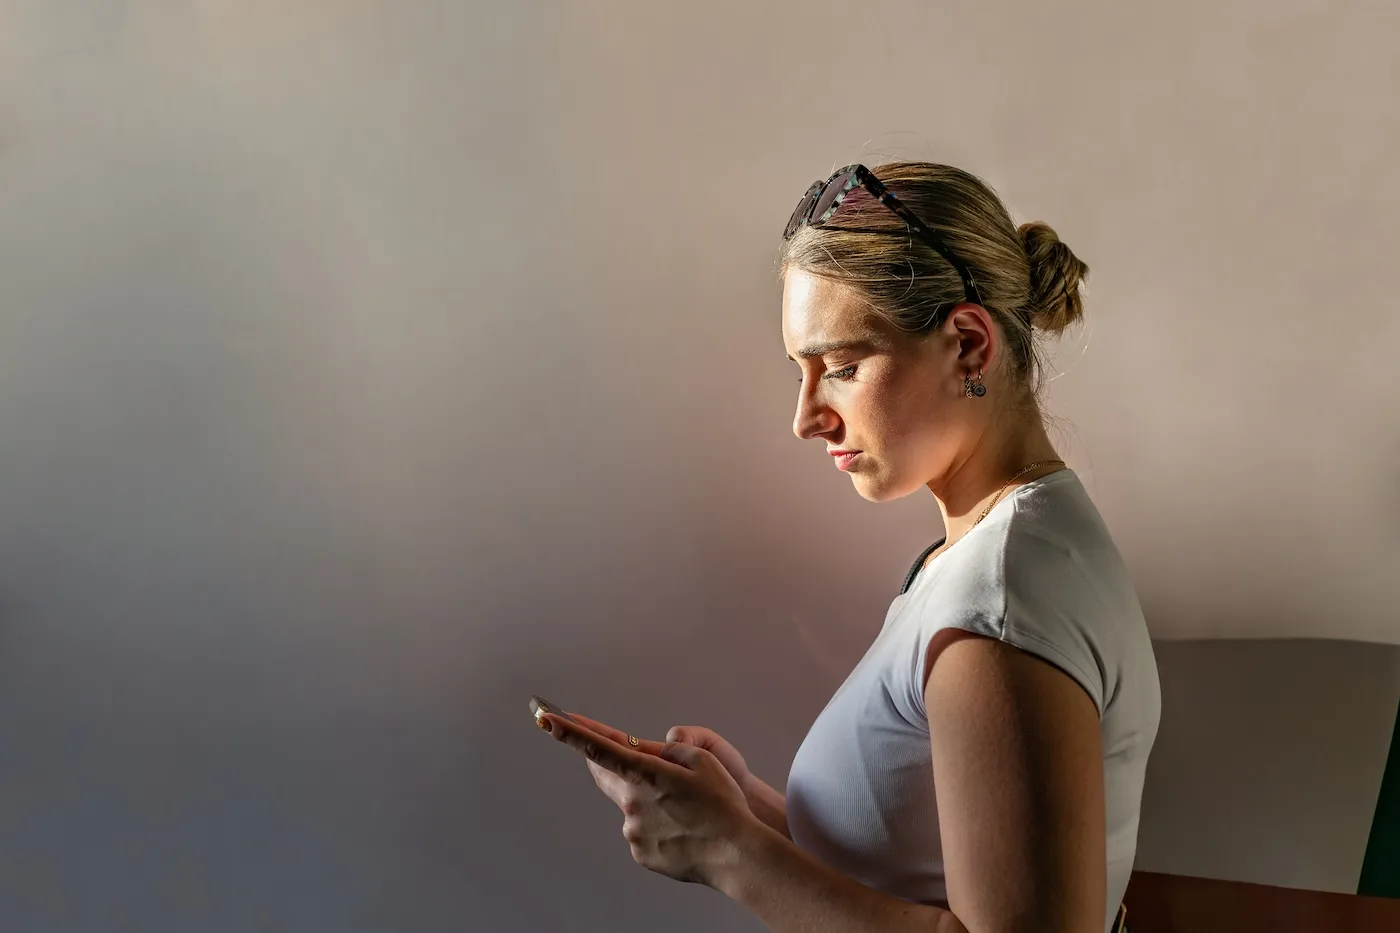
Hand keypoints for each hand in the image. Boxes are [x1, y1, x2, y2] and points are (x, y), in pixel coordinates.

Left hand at [537, 711, 758, 885]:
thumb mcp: (703, 759)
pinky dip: (656, 826)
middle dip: (609, 763)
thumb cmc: (723, 803)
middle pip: (606, 776)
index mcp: (644, 773)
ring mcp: (633, 830)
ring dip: (647, 801)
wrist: (736, 854)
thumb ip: (671, 750)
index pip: (596, 748)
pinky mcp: (640, 853)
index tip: (546, 718)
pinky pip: (641, 831)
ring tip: (684, 811)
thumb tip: (651, 756)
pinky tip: (682, 830)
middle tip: (630, 761)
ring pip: (630, 806)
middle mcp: (631, 802)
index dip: (568, 731)